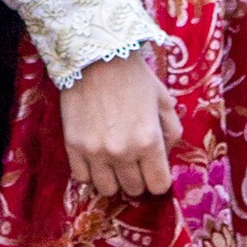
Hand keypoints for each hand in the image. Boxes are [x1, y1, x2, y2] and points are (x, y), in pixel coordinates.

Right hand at [61, 52, 180, 201]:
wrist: (96, 56)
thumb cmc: (134, 76)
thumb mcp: (163, 100)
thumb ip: (172, 130)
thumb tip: (167, 153)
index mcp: (149, 141)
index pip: (159, 186)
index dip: (158, 179)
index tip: (154, 170)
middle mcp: (123, 152)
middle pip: (134, 189)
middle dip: (137, 178)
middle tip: (134, 162)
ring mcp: (96, 152)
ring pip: (108, 190)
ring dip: (113, 179)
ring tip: (113, 163)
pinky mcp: (74, 146)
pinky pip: (82, 178)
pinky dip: (90, 173)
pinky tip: (95, 158)